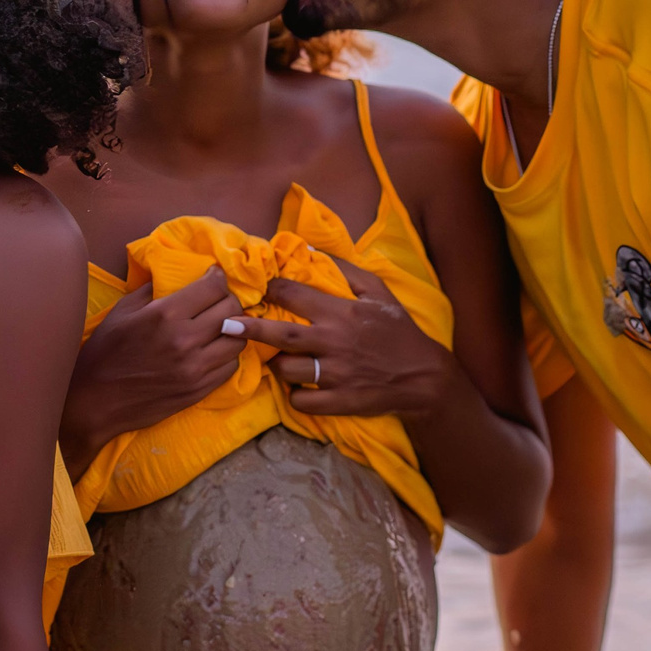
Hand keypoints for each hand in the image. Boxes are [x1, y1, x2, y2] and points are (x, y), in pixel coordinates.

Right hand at [60, 268, 242, 467]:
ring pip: (238, 339)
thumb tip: (175, 275)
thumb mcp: (122, 311)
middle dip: (228, 299)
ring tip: (219, 326)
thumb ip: (152, 290)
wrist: (95, 401)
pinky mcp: (199, 390)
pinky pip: (231, 366)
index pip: (213, 287)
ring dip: (233, 329)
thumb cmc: (104, 352)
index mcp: (164, 315)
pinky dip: (226, 355)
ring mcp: (195, 368)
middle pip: (232, 309)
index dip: (218, 277)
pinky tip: (213, 351)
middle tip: (218, 301)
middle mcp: (185, 339)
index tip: (214, 277)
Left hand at [231, 262, 455, 418]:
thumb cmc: (398, 331)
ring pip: (287, 369)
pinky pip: (302, 401)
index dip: (270, 290)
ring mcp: (335, 374)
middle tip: (226, 326)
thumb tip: (312, 249)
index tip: (256, 289)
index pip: (294, 296)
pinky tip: (300, 388)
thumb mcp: (379, 293)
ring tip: (279, 360)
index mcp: (342, 312)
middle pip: (280, 335)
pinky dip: (295, 395)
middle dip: (249, 328)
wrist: (424, 377)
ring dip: (277, 364)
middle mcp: (334, 342)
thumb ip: (347, 270)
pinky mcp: (339, 401)